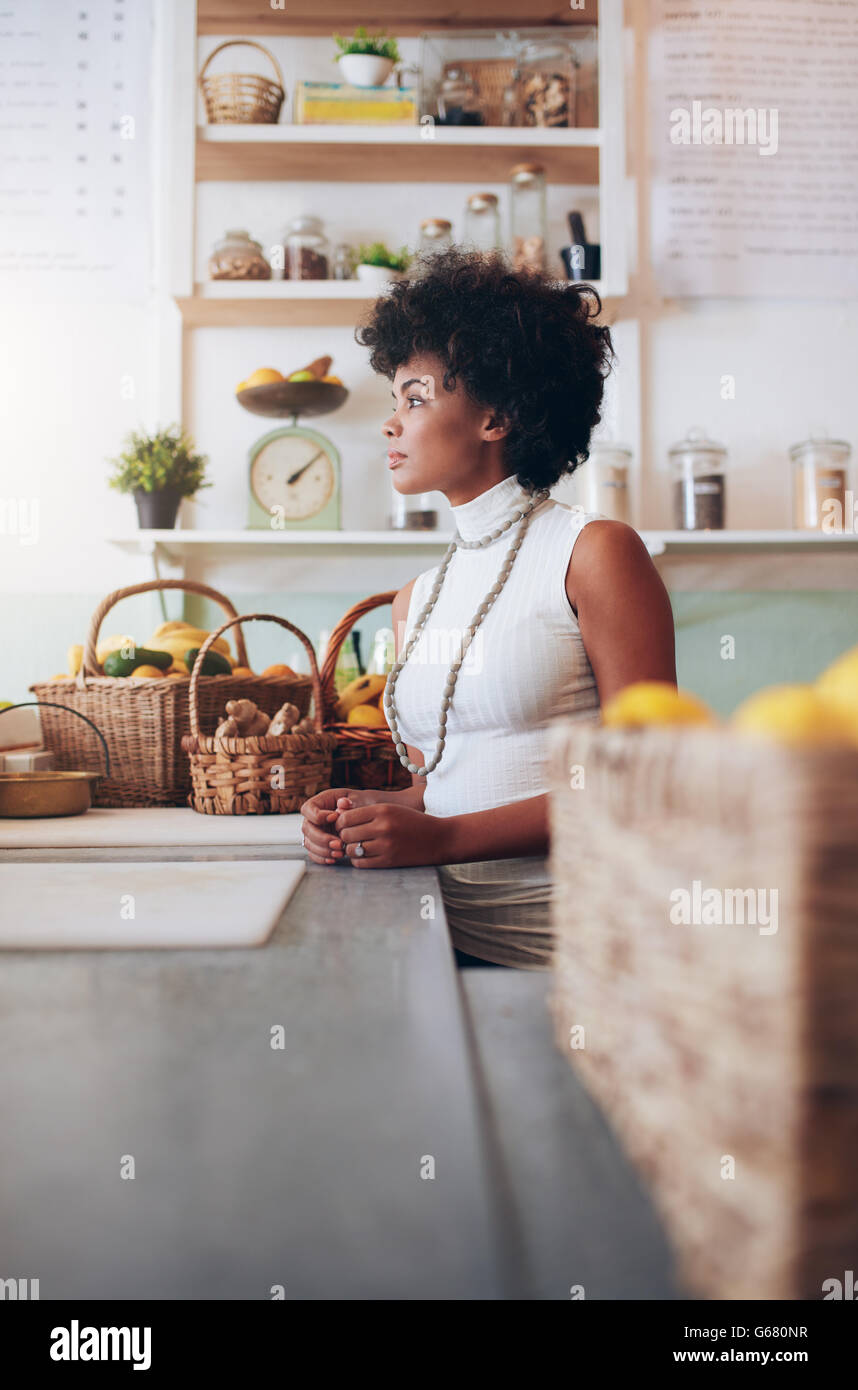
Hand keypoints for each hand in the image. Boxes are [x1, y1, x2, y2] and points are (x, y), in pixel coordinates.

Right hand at [299, 787, 372, 864]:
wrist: (368, 818)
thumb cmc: (361, 805)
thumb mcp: (358, 800)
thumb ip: (350, 802)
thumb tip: (342, 803)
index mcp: (320, 802)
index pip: (308, 809)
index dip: (318, 815)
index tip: (334, 817)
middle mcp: (314, 818)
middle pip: (307, 829)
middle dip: (322, 839)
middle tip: (339, 843)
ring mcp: (315, 832)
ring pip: (309, 843)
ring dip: (323, 851)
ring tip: (340, 853)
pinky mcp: (319, 845)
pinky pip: (314, 854)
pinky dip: (323, 858)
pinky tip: (334, 858)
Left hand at [330, 798, 450, 868]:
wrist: (439, 838)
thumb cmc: (412, 822)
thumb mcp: (391, 809)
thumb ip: (367, 813)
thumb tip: (338, 820)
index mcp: (382, 810)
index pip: (346, 818)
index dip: (340, 823)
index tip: (345, 826)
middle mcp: (382, 827)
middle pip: (346, 834)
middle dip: (344, 837)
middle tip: (350, 837)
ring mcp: (385, 846)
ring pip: (351, 850)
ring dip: (350, 849)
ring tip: (357, 846)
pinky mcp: (389, 861)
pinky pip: (361, 862)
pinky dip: (358, 860)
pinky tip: (365, 855)